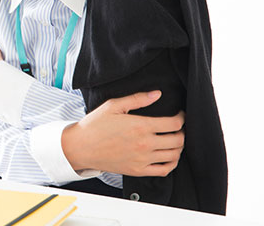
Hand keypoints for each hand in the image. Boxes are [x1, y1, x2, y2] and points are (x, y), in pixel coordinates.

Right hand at [62, 90, 184, 176]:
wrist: (81, 147)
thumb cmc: (95, 125)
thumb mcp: (113, 106)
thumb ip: (137, 99)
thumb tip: (157, 94)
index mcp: (140, 126)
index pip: (174, 123)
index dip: (181, 118)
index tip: (179, 115)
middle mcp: (144, 144)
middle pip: (178, 140)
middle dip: (182, 132)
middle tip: (177, 128)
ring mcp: (142, 159)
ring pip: (174, 155)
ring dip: (178, 147)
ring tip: (174, 140)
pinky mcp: (138, 170)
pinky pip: (164, 170)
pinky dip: (172, 163)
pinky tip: (169, 156)